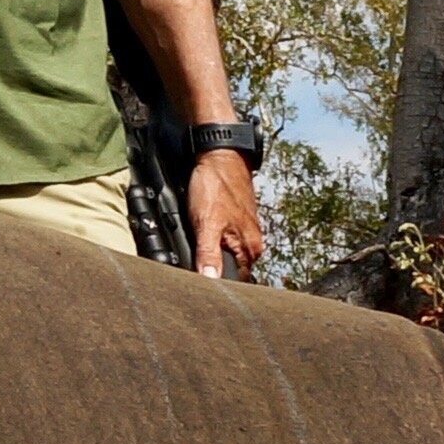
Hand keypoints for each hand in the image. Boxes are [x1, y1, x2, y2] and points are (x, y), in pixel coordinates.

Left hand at [188, 149, 263, 279]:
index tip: (198, 288)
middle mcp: (251, 243)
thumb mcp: (206, 223)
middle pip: (230, 270)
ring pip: (226, 255)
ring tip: (196, 253)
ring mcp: (244, 232)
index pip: (233, 282)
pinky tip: (202, 237)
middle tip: (192, 271)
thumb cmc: (215, 185)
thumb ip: (208, 255)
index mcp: (249, 249)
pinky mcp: (235, 222)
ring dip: (211, 257)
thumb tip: (211, 281)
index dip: (215, 286)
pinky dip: (212, 242)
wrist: (219, 156)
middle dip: (212, 272)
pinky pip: (224, 241)